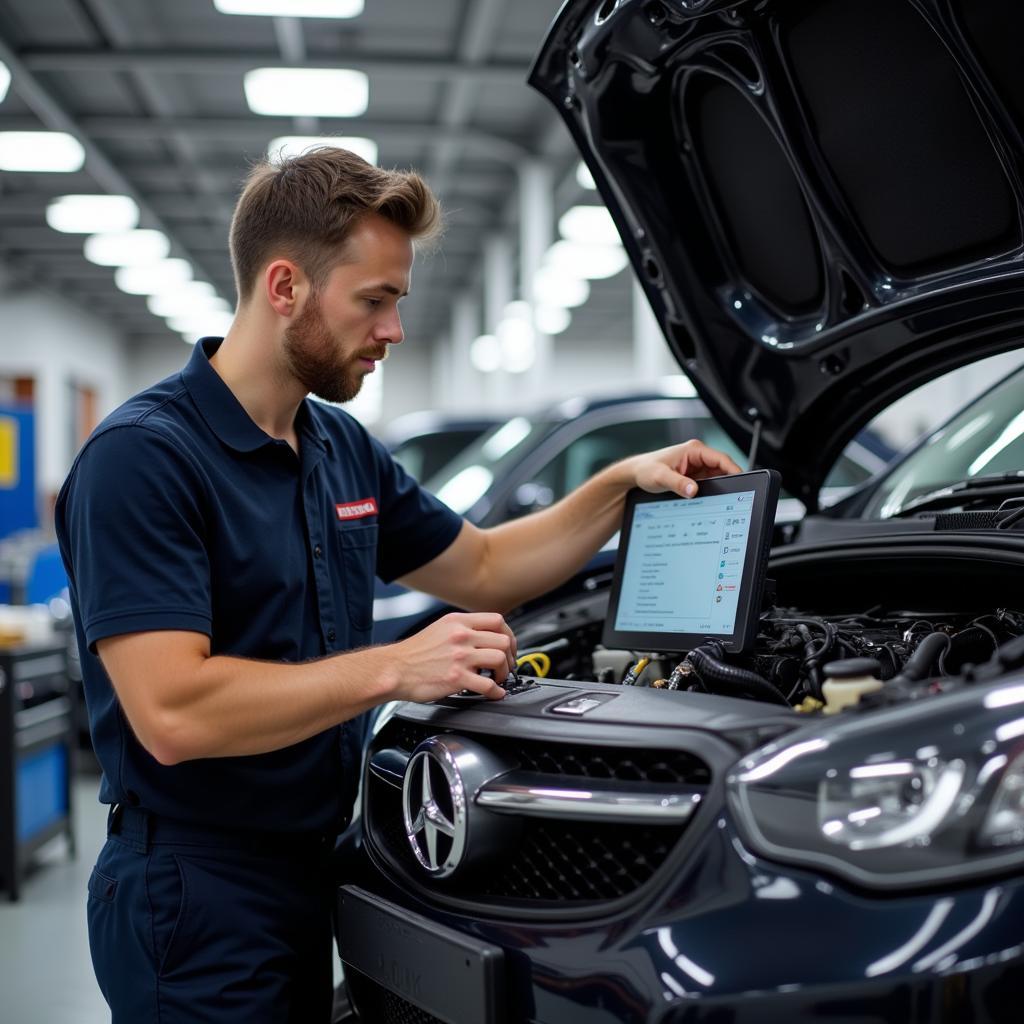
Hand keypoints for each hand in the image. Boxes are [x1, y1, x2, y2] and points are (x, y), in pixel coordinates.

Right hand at [390, 612, 517, 702]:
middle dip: (510, 656)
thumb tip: (483, 636)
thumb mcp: (439, 628)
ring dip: (504, 672)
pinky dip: (496, 692)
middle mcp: (461, 636)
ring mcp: (460, 656)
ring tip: (498, 679)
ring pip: (500, 659)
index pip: (497, 620)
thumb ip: (462, 628)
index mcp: (458, 622)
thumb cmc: (413, 653)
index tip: (508, 646)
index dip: (508, 635)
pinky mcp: (457, 678)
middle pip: (503, 640)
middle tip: (506, 666)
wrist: (394, 670)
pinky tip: (494, 694)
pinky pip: (488, 685)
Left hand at [631, 439, 742, 498]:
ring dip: (718, 487)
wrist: (636, 474)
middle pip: (722, 469)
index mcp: (693, 450)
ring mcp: (697, 467)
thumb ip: (677, 483)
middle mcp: (697, 457)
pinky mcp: (694, 477)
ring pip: (716, 477)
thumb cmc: (645, 469)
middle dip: (727, 481)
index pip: (721, 459)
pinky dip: (710, 491)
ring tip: (717, 499)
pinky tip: (708, 500)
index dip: (733, 469)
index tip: (741, 481)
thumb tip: (693, 490)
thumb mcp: (660, 477)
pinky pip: (708, 484)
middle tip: (730, 495)